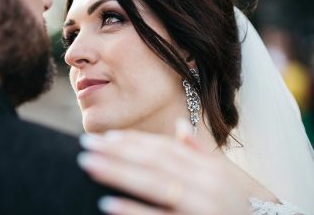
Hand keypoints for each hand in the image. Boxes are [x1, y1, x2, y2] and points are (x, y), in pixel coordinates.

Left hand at [77, 122, 249, 214]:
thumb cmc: (245, 202)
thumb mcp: (226, 173)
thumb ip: (201, 150)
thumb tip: (180, 125)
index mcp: (207, 166)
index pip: (163, 148)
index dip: (134, 142)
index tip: (107, 138)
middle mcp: (203, 180)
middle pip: (153, 161)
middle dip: (117, 152)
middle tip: (86, 147)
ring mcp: (201, 203)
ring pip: (153, 183)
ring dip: (118, 173)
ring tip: (89, 165)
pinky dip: (133, 210)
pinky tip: (108, 204)